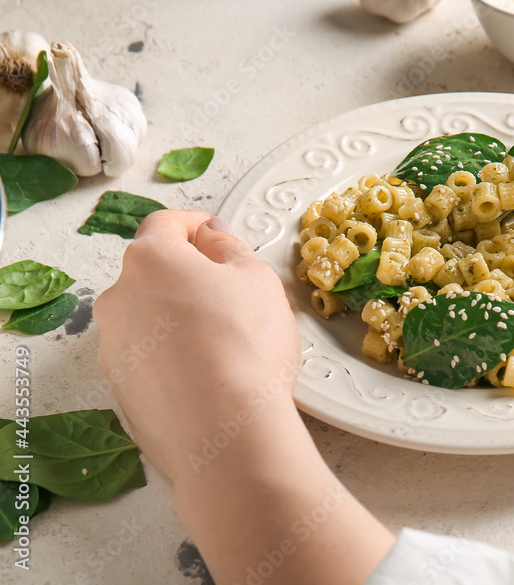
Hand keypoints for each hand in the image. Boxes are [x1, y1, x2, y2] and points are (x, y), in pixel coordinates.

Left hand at [95, 210, 393, 583]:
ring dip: (177, 319)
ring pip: (147, 318)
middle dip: (187, 276)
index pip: (166, 224)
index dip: (196, 225)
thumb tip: (211, 235)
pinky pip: (148, 360)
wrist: (226, 434)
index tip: (216, 235)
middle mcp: (118, 299)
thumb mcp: (256, 278)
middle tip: (231, 294)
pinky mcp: (120, 391)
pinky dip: (172, 358)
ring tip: (223, 342)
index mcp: (149, 260)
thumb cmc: (246, 345)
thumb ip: (229, 246)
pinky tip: (208, 376)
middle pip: (152, 273)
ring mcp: (113, 348)